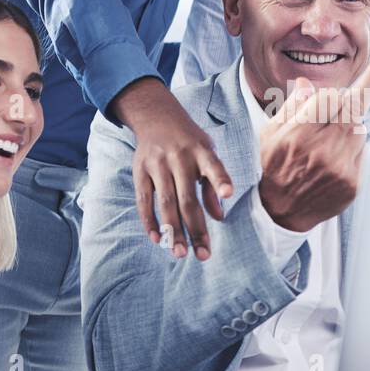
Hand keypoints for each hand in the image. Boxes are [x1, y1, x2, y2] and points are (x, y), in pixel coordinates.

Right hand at [110, 77, 232, 259]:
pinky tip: (157, 238)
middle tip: (202, 255)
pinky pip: (143, 200)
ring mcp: (157, 164)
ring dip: (172, 230)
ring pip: (165, 202)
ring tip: (180, 252)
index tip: (229, 194)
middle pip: (187, 198)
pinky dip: (149, 220)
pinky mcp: (140, 170)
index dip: (221, 180)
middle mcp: (179, 157)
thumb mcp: (207, 153)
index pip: (214, 166)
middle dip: (195, 228)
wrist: (156, 116)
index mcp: (202, 151)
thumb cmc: (189, 142)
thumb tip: (219, 216)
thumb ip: (212, 184)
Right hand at [257, 54, 369, 231]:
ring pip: (359, 128)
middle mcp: (321, 150)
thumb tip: (305, 82)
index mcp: (298, 134)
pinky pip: (362, 151)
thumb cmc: (275, 165)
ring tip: (330, 136)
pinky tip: (335, 156)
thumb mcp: (270, 133)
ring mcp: (339, 168)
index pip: (331, 97)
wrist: (282, 211)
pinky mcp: (353, 182)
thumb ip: (290, 107)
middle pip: (354, 108)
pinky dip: (353, 146)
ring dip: (351, 122)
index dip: (353, 82)